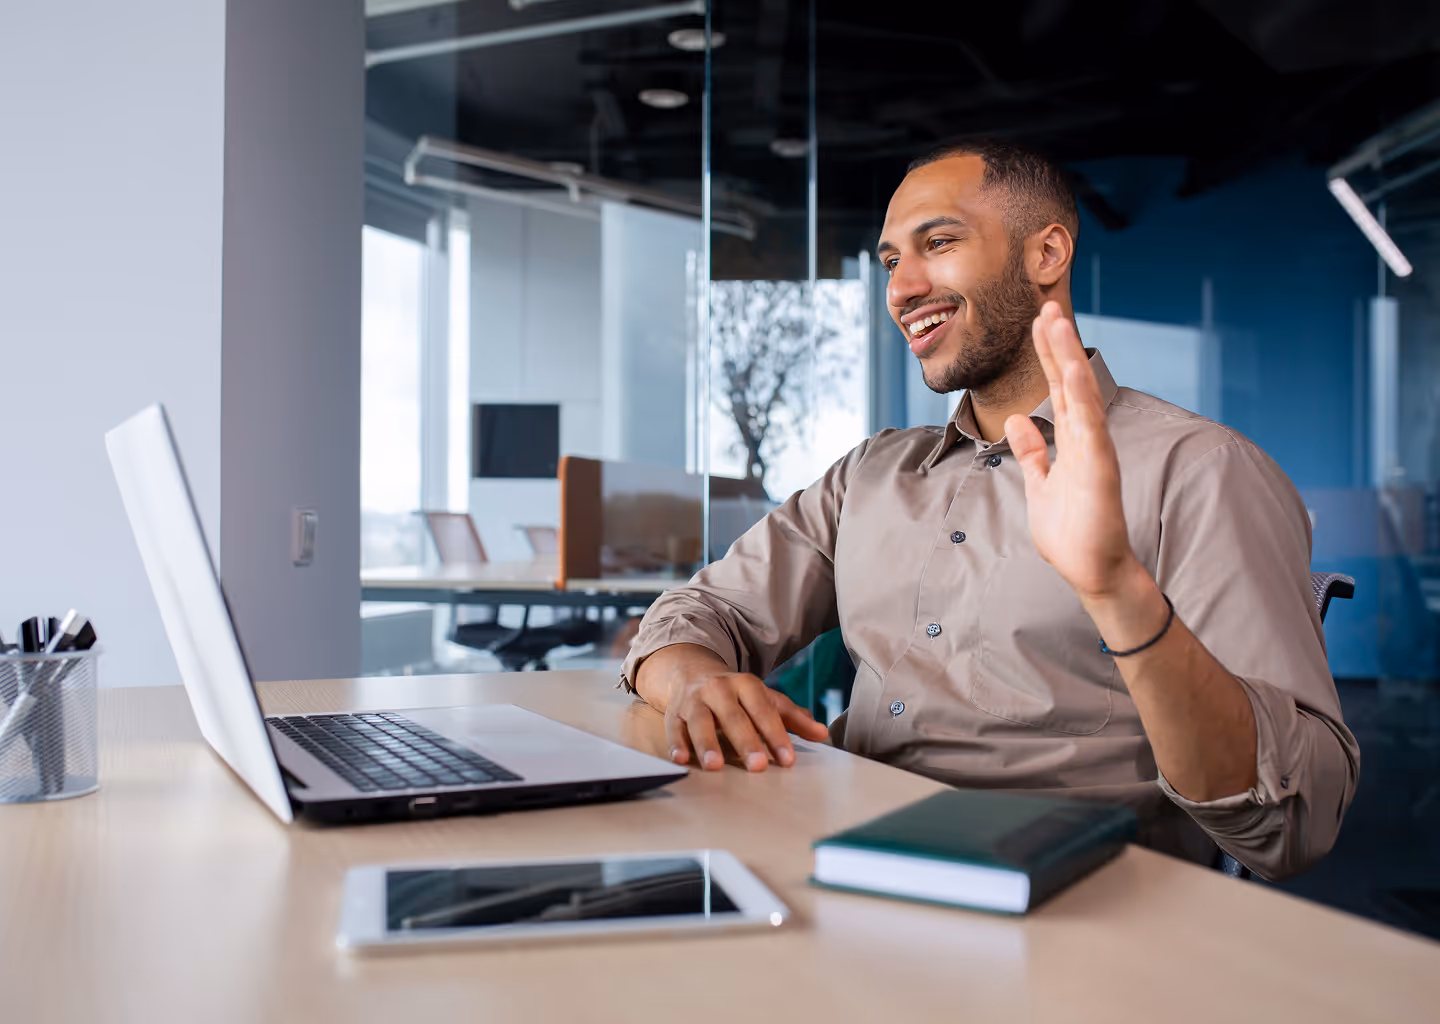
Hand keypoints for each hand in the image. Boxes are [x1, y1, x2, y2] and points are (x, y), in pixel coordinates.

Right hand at [636, 644, 830, 770]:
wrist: (692, 671)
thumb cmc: (736, 693)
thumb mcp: (765, 698)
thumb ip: (793, 717)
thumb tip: (822, 734)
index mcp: (746, 685)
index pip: (763, 710)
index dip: (776, 734)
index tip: (788, 760)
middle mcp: (719, 690)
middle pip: (733, 717)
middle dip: (745, 741)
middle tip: (757, 765)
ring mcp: (694, 701)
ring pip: (700, 722)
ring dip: (707, 744)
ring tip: (715, 766)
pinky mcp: (674, 714)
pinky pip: (674, 729)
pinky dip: (676, 744)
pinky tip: (681, 760)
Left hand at [1005, 302, 1139, 600]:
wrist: (1092, 572)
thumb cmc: (1071, 533)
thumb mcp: (1040, 485)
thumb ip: (1032, 453)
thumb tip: (1018, 420)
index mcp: (1071, 442)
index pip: (1058, 389)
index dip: (1049, 355)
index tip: (1040, 322)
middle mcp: (1086, 440)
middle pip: (1070, 383)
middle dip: (1058, 344)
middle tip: (1047, 305)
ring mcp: (1095, 452)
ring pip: (1082, 395)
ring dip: (1069, 358)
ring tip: (1058, 322)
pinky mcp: (1100, 470)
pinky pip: (1090, 428)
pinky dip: (1082, 397)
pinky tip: (1073, 370)